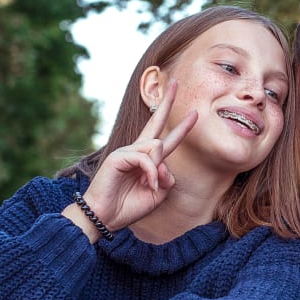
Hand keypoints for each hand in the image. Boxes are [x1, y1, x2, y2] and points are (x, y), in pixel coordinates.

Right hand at [84, 80, 197, 231]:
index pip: (166, 139)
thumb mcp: (157, 195)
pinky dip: (151, 173)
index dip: (181, 128)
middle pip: (156, 122)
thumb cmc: (127, 207)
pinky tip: (147, 185)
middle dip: (167, 102)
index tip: (194, 114)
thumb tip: (164, 162)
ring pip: (156, 147)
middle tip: (175, 82)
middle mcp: (137, 151)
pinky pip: (145, 158)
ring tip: (149, 186)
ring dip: (158, 170)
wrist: (105, 217)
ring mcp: (127, 151)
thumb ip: (166, 179)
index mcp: (147, 161)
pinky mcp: (118, 156)